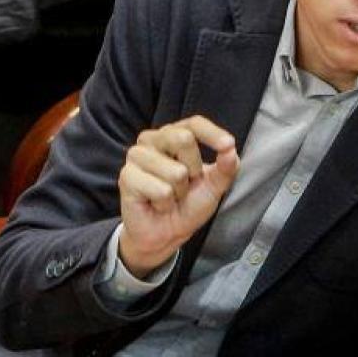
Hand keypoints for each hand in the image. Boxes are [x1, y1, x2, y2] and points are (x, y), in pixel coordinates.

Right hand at [118, 116, 238, 275]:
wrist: (166, 233)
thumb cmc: (188, 204)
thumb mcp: (214, 186)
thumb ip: (226, 167)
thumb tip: (231, 150)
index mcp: (173, 134)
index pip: (194, 123)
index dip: (212, 133)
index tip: (228, 145)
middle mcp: (152, 139)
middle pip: (183, 138)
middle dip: (194, 170)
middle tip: (185, 185)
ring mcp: (136, 156)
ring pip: (175, 171)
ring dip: (179, 192)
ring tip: (169, 197)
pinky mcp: (126, 176)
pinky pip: (161, 190)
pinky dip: (165, 204)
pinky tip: (156, 204)